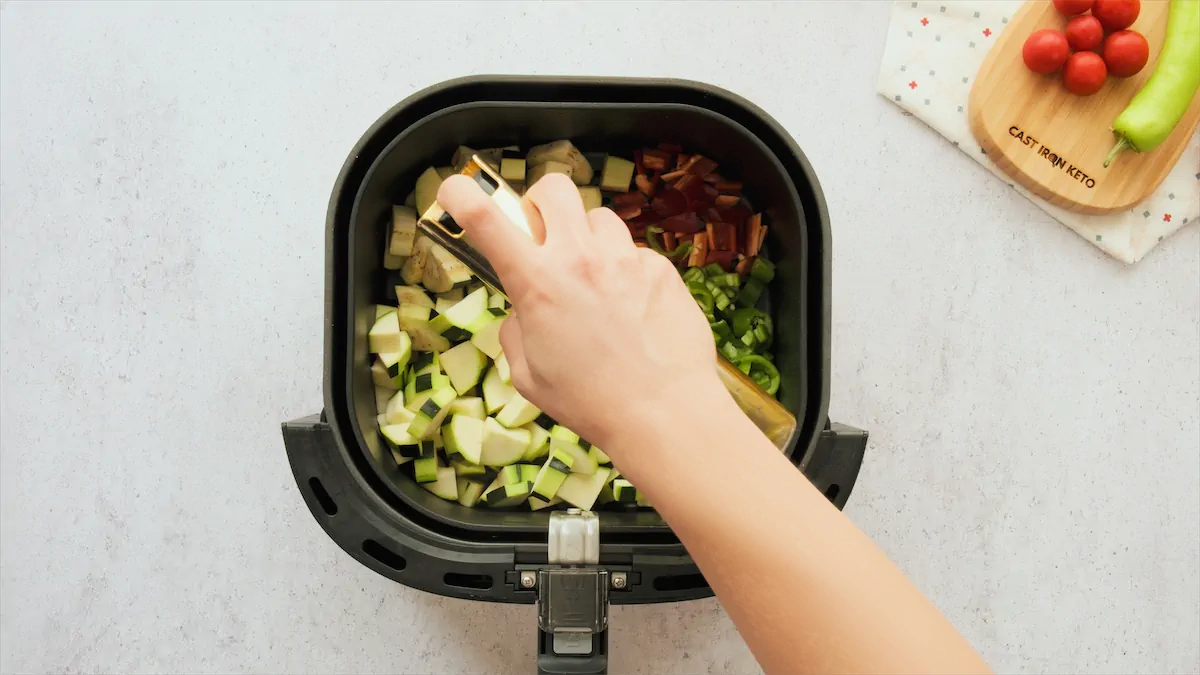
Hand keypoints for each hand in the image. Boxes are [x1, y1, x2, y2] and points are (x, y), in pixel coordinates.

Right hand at [436, 173, 722, 452]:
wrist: (663, 412)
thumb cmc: (590, 402)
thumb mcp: (528, 376)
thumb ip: (516, 332)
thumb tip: (522, 312)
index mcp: (537, 283)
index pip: (485, 217)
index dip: (461, 193)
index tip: (455, 190)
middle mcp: (580, 258)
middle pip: (553, 188)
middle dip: (542, 204)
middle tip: (545, 237)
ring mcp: (625, 258)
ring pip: (599, 218)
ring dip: (589, 240)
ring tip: (596, 280)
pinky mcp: (661, 268)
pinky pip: (635, 253)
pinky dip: (626, 271)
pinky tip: (632, 308)